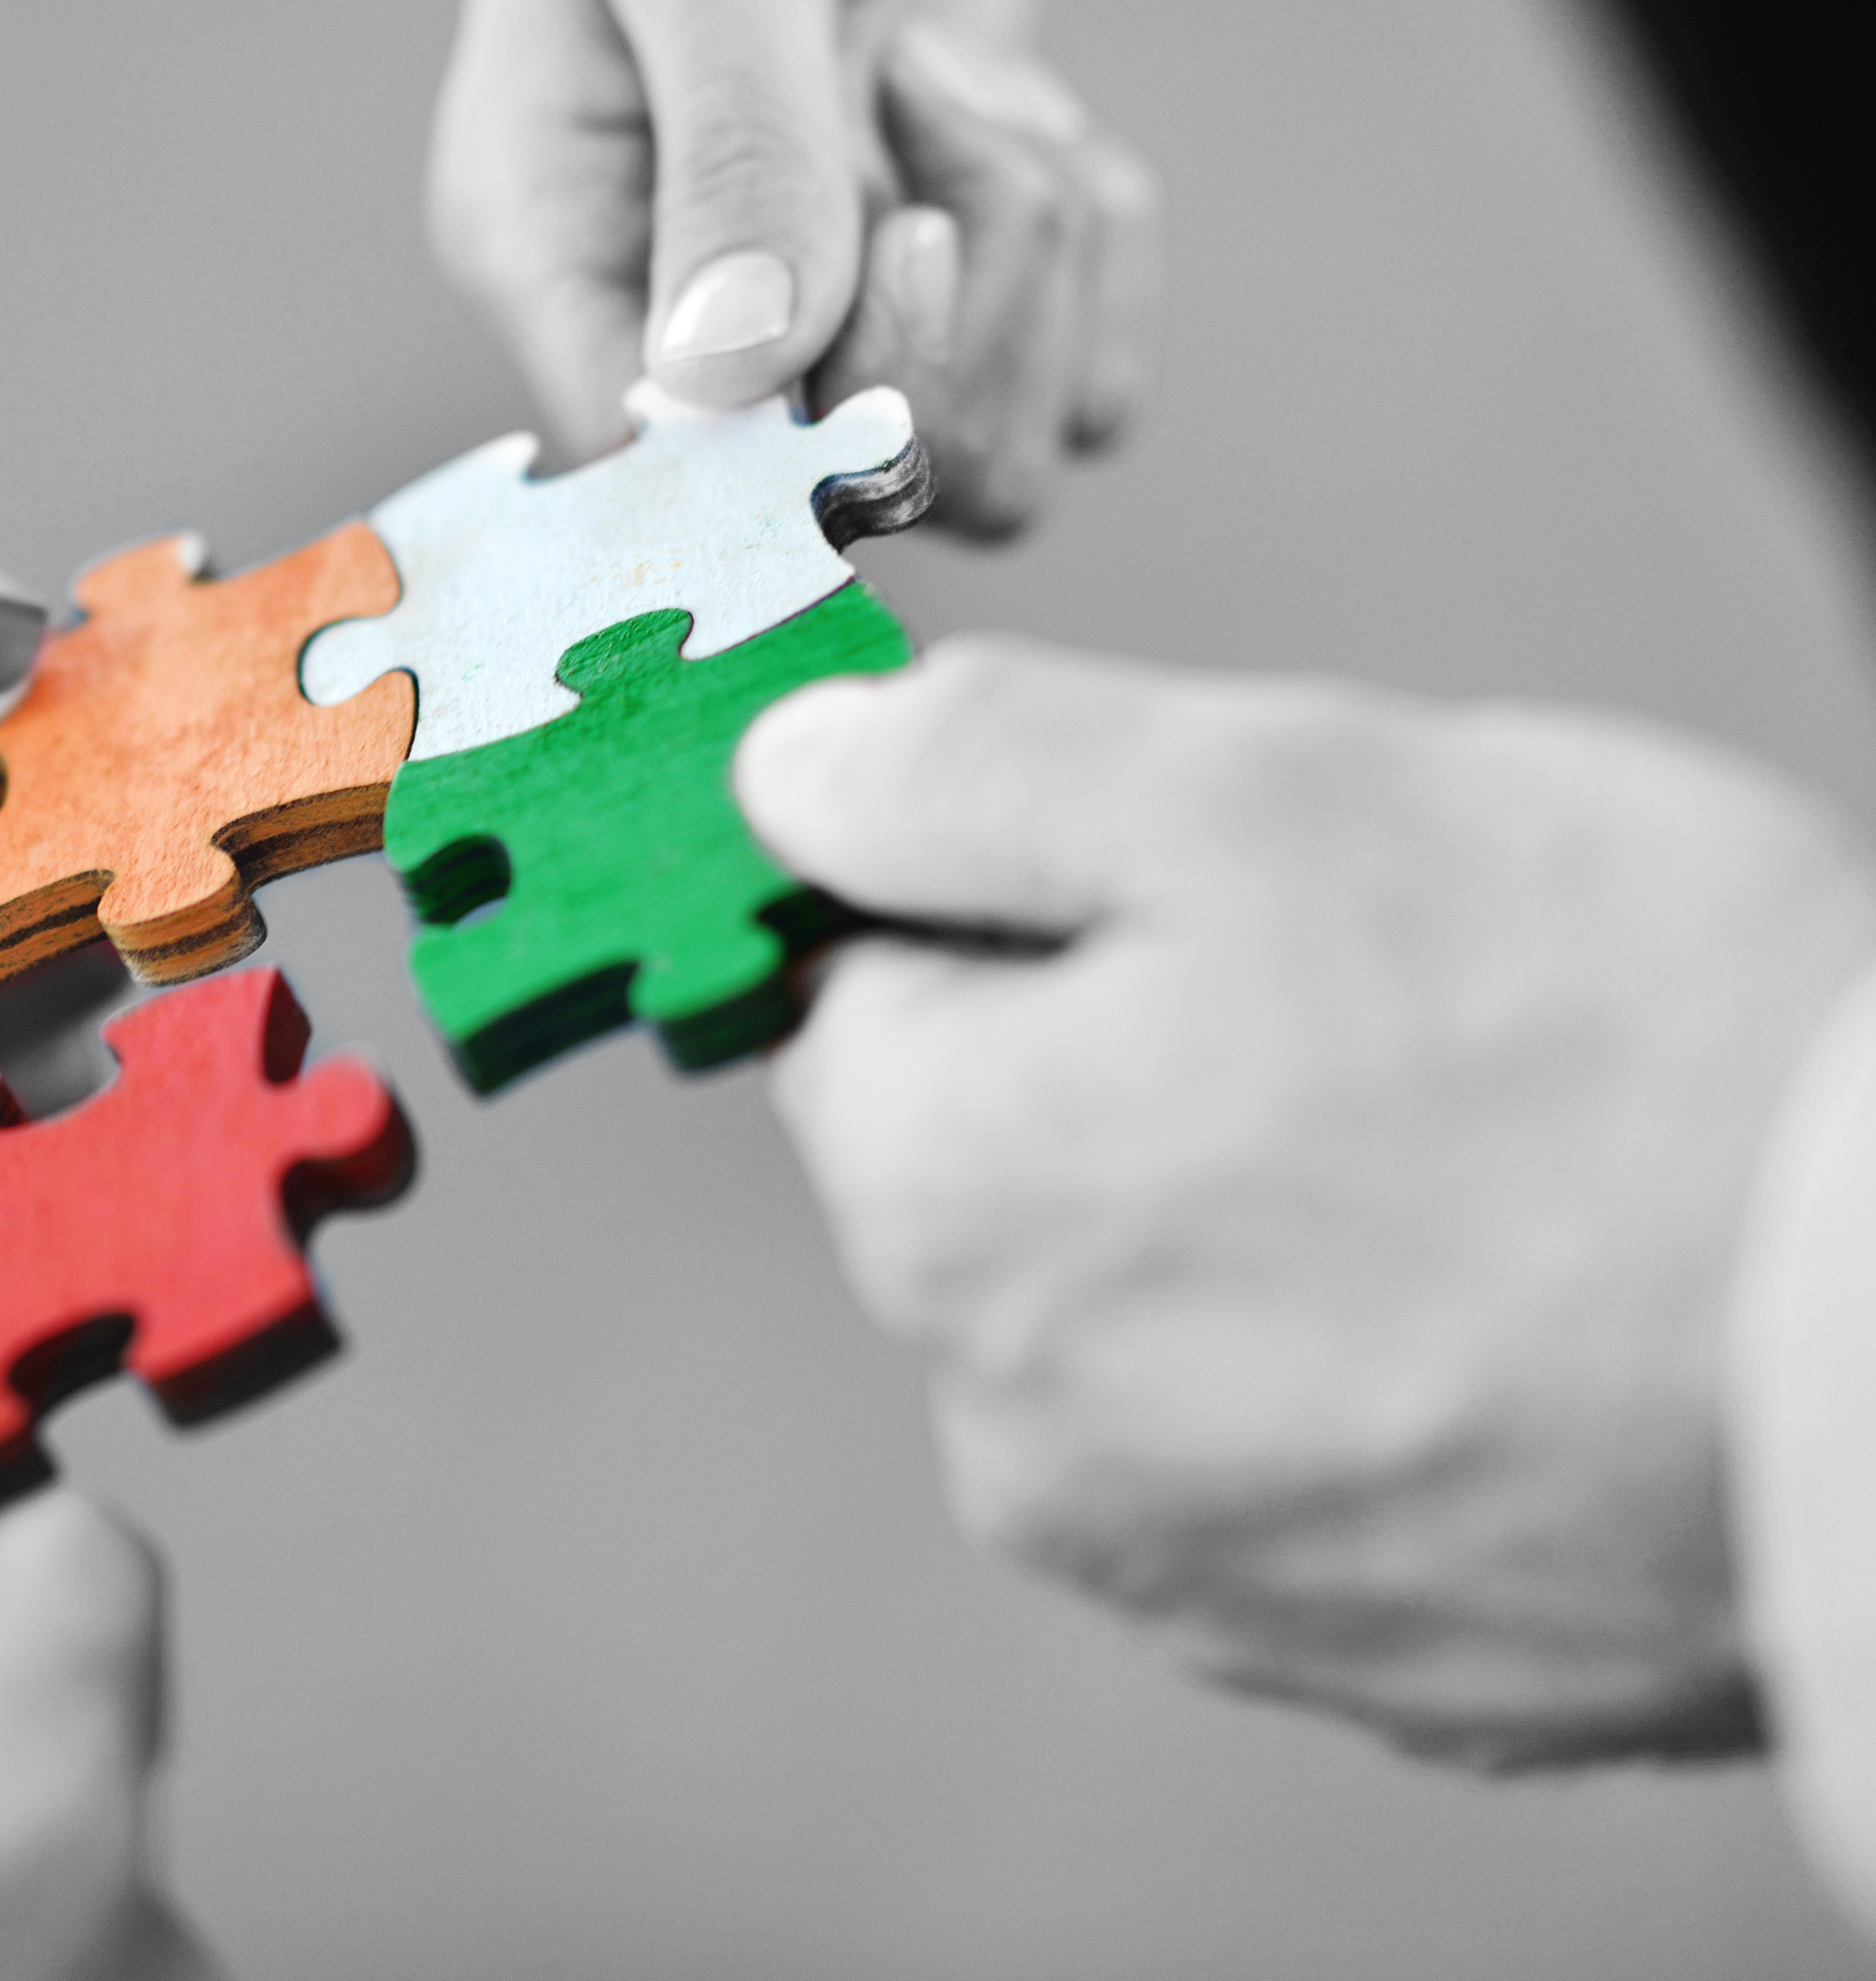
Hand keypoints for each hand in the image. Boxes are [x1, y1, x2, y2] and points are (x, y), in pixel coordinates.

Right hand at [429, 0, 1161, 528]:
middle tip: (920, 81)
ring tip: (958, 83)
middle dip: (944, 306)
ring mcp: (823, 328)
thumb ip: (731, 146)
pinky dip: (1092, 254)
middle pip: (847, 495)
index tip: (895, 248)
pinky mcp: (958, 305)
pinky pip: (1078, 396)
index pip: (651, 469)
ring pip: (980, 468)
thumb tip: (733, 378)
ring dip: (1025, 264)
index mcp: (552, 247)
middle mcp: (673, 324)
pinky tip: (1013, 111)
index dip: (789, 437)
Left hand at [733, 639, 1875, 1765]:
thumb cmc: (1632, 1043)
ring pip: (1157, 1314)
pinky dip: (1382, 1371)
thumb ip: (975, 772)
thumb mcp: (1256, 789)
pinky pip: (1299, 1454)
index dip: (1010, 906)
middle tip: (1390, 1010)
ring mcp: (1187, 1565)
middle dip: (1149, 1062)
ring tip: (1489, 1159)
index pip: (859, 1002)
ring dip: (1272, 1221)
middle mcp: (1016, 1427)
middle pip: (1008, 1168)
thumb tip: (790, 776)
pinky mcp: (1354, 1649)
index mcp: (942, 1203)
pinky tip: (1525, 1305)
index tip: (1168, 887)